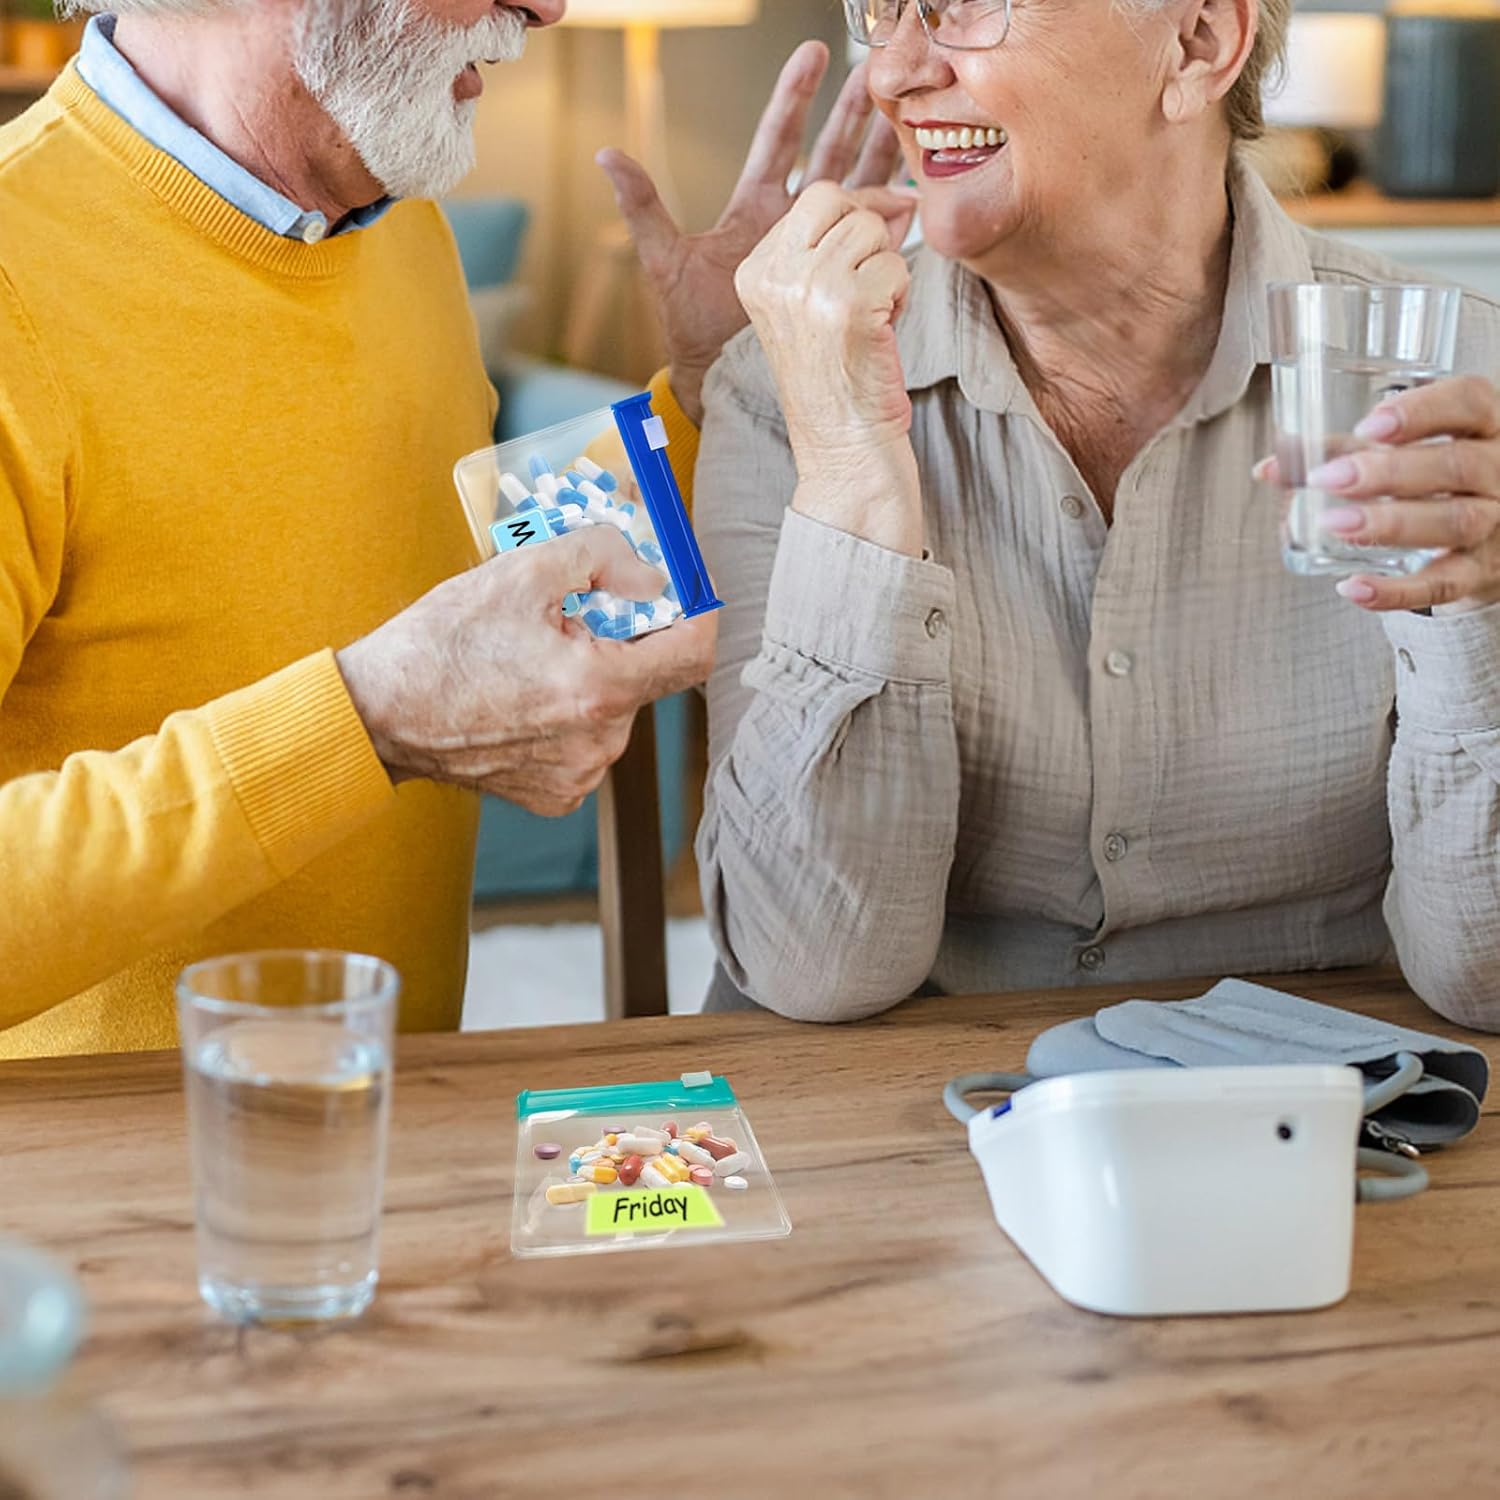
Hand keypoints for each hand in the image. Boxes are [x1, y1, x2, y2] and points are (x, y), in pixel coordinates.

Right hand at [337, 529, 715, 815]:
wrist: (378, 716)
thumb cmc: (439, 646)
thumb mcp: (519, 573)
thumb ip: (601, 558)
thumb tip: (653, 571)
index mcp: (599, 689)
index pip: (695, 652)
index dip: (699, 609)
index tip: (687, 585)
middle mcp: (600, 743)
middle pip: (648, 674)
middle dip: (623, 636)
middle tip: (574, 611)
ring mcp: (580, 775)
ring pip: (616, 707)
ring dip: (592, 673)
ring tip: (532, 656)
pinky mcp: (558, 794)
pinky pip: (587, 740)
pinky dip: (568, 713)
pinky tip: (522, 696)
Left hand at [598, 40, 900, 426]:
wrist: (720, 375)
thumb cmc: (691, 324)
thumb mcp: (665, 260)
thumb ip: (644, 206)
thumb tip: (607, 153)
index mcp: (754, 206)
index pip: (779, 137)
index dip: (796, 94)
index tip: (813, 52)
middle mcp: (791, 219)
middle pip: (831, 150)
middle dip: (855, 111)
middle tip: (878, 71)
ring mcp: (819, 247)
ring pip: (860, 187)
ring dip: (885, 153)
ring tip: (911, 120)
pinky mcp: (839, 276)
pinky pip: (872, 239)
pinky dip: (895, 215)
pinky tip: (917, 193)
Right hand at [734, 179, 922, 554]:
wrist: (844, 454)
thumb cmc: (840, 383)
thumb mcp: (816, 306)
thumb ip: (838, 247)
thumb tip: (897, 197)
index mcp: (753, 273)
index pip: (814, 199)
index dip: (854, 217)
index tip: (864, 259)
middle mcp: (771, 275)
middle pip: (837, 199)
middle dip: (868, 234)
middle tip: (869, 287)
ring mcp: (805, 287)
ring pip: (871, 229)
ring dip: (886, 271)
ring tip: (870, 320)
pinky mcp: (845, 304)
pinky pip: (896, 264)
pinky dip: (900, 297)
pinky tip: (880, 335)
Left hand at [1255, 376, 1499, 613]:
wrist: (1486, 538)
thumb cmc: (1433, 480)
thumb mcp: (1397, 453)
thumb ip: (1337, 453)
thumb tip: (1270, 466)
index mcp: (1483, 426)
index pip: (1470, 402)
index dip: (1423, 410)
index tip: (1369, 425)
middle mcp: (1498, 472)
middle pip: (1457, 466)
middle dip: (1390, 473)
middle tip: (1330, 479)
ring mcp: (1494, 524)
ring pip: (1455, 521)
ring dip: (1390, 524)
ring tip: (1334, 524)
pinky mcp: (1478, 573)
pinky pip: (1442, 584)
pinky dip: (1395, 591)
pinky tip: (1353, 587)